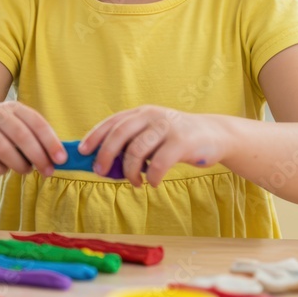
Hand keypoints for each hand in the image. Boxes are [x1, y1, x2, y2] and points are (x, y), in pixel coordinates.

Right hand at [0, 101, 65, 178]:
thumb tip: (60, 158)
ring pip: (3, 149)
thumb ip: (36, 139)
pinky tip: (3, 170)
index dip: (50, 141)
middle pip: (21, 135)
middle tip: (48, 171)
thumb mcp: (16, 129)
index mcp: (12, 107)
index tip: (62, 159)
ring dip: (19, 164)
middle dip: (38, 156)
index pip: (36, 122)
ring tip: (26, 171)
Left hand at [78, 105, 226, 186]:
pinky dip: (151, 177)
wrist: (215, 135)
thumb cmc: (176, 139)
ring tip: (134, 182)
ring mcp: (167, 127)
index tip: (82, 151)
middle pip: (119, 134)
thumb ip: (133, 142)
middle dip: (105, 154)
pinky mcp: (182, 142)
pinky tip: (151, 183)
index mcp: (141, 113)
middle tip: (100, 172)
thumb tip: (105, 163)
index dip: (95, 136)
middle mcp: (151, 115)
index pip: (112, 122)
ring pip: (136, 150)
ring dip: (129, 171)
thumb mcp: (153, 134)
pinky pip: (158, 163)